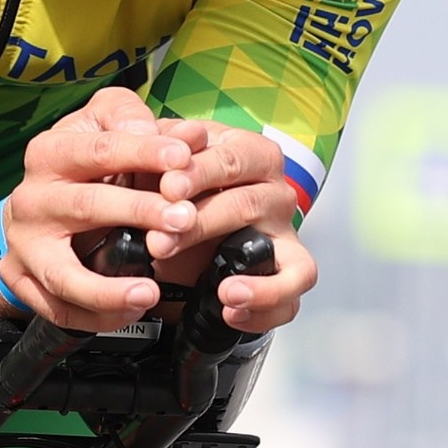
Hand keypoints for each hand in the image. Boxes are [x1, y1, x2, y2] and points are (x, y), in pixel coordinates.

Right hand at [0, 87, 196, 329]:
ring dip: (107, 289)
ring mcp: (24, 245)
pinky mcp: (22, 281)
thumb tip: (185, 134)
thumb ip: (137, 122)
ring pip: (62, 273)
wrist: (33, 209)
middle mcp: (32, 199)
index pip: (100, 150)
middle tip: (183, 219)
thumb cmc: (82, 165)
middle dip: (139, 212)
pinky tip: (132, 310)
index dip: (143, 152)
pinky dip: (97, 316)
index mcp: (50, 153)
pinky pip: (58, 309)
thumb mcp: (102, 125)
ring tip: (149, 292)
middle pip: (86, 206)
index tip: (182, 158)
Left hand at [145, 118, 316, 333]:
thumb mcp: (157, 160)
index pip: (232, 158)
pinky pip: (291, 297)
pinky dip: (266, 309)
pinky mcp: (286, 274)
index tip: (167, 186)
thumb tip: (160, 135)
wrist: (171, 233)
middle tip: (162, 241)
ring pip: (288, 258)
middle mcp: (275, 193)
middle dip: (202, 225)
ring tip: (225, 292)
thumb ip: (156, 145)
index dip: (199, 172)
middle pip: (248, 205)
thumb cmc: (171, 189)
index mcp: (250, 154)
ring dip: (256, 280)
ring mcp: (285, 236)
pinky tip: (232, 312)